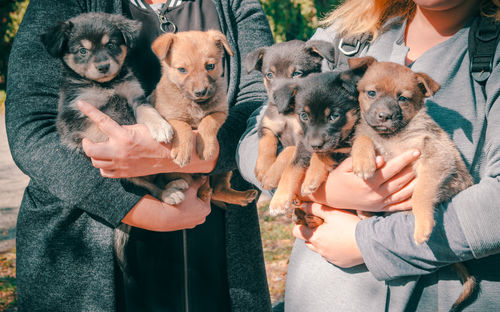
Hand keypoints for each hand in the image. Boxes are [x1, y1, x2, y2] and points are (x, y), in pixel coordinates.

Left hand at [77, 101, 217, 176]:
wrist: (169, 156)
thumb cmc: (157, 139)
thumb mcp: (140, 127)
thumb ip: (122, 129)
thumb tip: (110, 131)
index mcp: (124, 136)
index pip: (101, 121)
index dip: (89, 110)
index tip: (79, 103)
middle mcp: (119, 151)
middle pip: (90, 150)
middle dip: (86, 144)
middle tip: (88, 139)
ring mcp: (121, 164)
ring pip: (96, 162)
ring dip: (95, 155)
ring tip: (101, 149)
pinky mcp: (124, 173)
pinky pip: (105, 172)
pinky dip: (103, 166)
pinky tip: (108, 160)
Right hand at [122, 177, 210, 230]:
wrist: (164, 217)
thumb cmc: (179, 203)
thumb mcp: (190, 189)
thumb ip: (198, 182)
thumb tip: (204, 177)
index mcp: (206, 209)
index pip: (207, 193)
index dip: (203, 185)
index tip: (200, 179)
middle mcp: (202, 218)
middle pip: (201, 202)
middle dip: (196, 194)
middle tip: (191, 185)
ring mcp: (193, 223)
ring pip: (194, 208)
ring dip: (191, 202)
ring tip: (184, 194)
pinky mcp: (184, 225)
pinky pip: (187, 214)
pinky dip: (185, 209)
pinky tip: (180, 204)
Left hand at [293, 202, 362, 267]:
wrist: (369, 243)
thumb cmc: (349, 226)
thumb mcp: (332, 213)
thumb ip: (315, 209)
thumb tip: (302, 206)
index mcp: (315, 238)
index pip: (297, 232)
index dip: (299, 224)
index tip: (305, 219)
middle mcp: (320, 250)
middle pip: (307, 241)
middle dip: (311, 233)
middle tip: (320, 225)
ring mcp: (330, 258)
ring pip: (319, 249)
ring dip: (321, 242)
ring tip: (332, 233)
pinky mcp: (340, 262)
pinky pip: (331, 256)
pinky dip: (333, 249)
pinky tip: (342, 242)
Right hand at [307, 149, 419, 212]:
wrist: (330, 197)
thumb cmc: (338, 178)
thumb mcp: (346, 166)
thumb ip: (364, 161)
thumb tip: (382, 159)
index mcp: (368, 182)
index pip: (392, 168)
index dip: (405, 159)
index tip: (417, 151)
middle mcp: (376, 194)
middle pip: (401, 180)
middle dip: (413, 169)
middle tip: (424, 160)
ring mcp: (379, 203)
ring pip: (403, 194)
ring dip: (415, 184)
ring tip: (424, 174)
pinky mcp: (379, 209)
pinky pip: (399, 207)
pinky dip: (411, 202)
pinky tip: (419, 195)